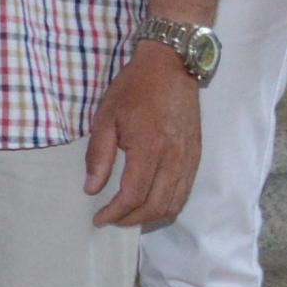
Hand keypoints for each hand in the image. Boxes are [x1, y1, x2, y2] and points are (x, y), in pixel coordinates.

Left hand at [83, 49, 205, 228]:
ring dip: (150, 217)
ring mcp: (188, 159)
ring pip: (173, 203)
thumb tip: (91, 189)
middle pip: (155, 206)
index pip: (133, 195)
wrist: (171, 67)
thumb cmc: (134, 89)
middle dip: (131, 219)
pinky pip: (184, 192)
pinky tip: (150, 204)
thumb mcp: (106, 117)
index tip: (98, 218)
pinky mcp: (196, 156)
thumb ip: (98, 155)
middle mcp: (173, 158)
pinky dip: (167, 205)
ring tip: (128, 216)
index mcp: (149, 148)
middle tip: (111, 219)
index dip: (115, 212)